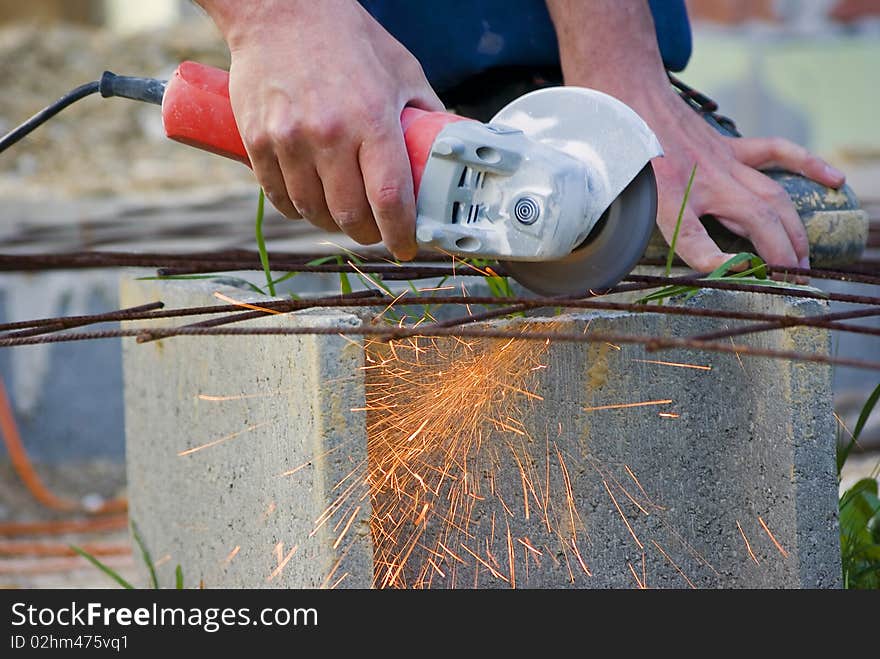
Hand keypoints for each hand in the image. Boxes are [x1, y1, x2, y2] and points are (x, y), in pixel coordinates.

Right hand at [197, 0, 443, 258]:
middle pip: (350, 214)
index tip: (407, 247)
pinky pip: (278, 196)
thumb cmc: (348, 37)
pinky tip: (309, 205)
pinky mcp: (257, 140)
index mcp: (372, 119)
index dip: (401, 233)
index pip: (390, 198)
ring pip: (312, 211)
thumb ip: (426, 113)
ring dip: (331, 225)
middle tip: (376, 232)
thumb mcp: (402, 70)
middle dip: (368, 234)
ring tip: (343, 218)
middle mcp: (329, 134)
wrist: (281, 8)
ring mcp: (289, 139)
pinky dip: (297, 210)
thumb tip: (448, 149)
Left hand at [547, 0, 844, 272]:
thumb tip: (633, 260)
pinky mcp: (728, 147)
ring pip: (772, 198)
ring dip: (792, 230)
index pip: (698, 243)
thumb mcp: (616, 197)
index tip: (741, 279)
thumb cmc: (618, 152)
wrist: (625, 97)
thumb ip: (629, 229)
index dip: (718, 265)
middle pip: (756, 222)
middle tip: (790, 281)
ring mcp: (723, 162)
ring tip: (803, 259)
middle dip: (778, 255)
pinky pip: (775, 154)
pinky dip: (806, 166)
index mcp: (673, 198)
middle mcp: (706, 182)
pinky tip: (832, 181)